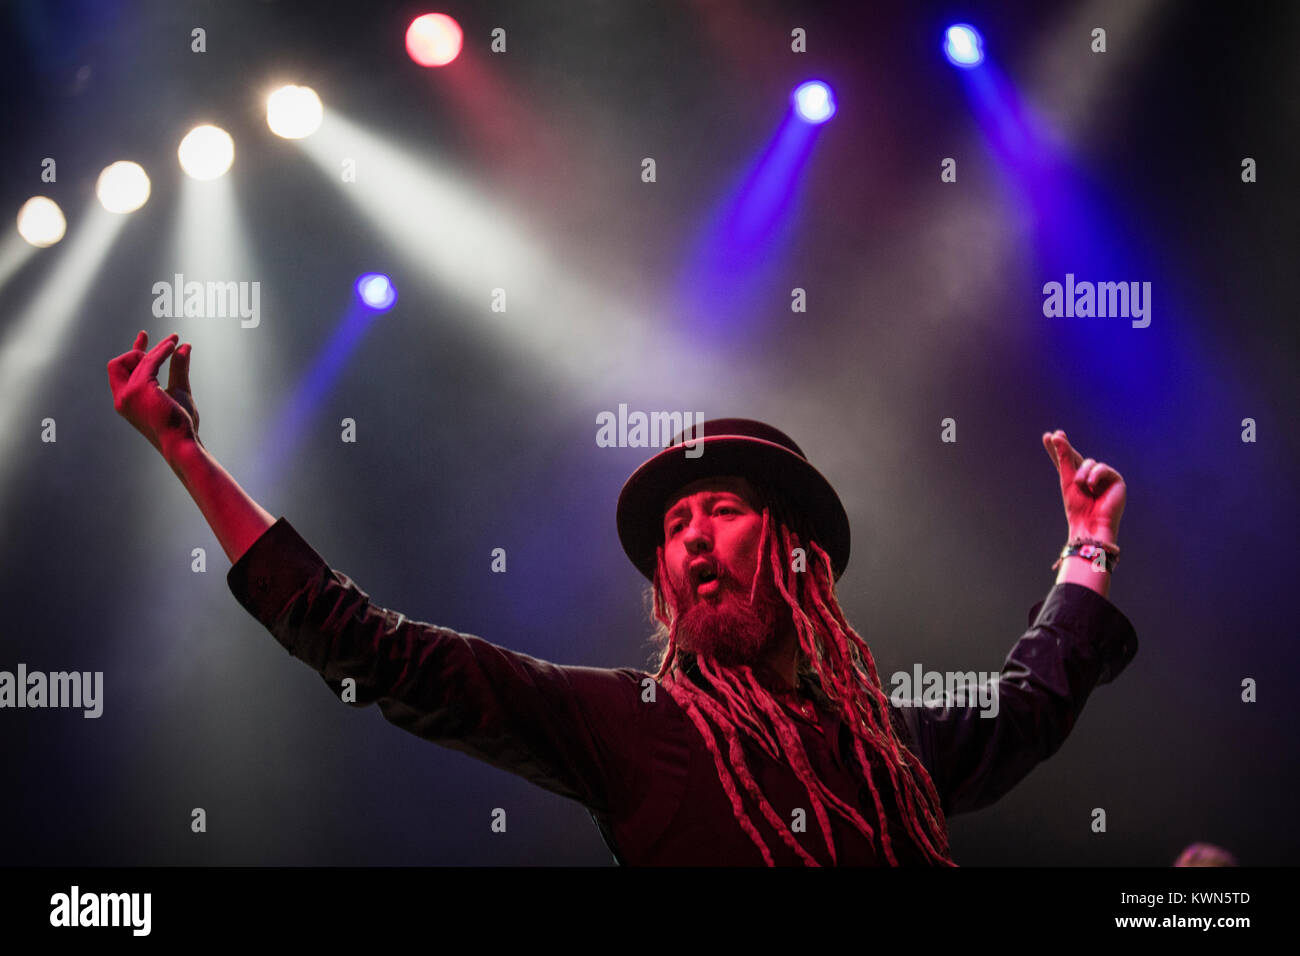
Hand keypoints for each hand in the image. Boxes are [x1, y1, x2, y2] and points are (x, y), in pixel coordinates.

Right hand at [108, 330, 201, 458]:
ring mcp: (127, 394)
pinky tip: (173, 345)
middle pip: (117, 364)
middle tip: (164, 348)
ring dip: (156, 349)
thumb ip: (178, 368)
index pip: (121, 371)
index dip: (132, 352)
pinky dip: (160, 351)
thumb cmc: (181, 424)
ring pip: (135, 360)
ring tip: (174, 341)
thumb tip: (184, 345)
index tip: (143, 335)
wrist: (181, 442)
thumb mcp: (179, 390)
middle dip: (136, 352)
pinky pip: (149, 362)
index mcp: (126, 401)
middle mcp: (121, 398)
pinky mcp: (139, 389)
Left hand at [1041, 429, 1124, 544]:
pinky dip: (1095, 475)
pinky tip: (1092, 486)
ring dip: (1082, 472)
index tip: (1048, 436)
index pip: (1065, 461)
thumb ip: (1064, 458)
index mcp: (1075, 479)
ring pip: (1089, 462)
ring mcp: (1103, 478)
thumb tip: (1057, 436)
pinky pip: (1102, 468)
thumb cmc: (1077, 507)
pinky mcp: (1116, 480)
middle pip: (1075, 456)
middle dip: (1064, 447)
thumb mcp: (1067, 480)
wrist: (1090, 524)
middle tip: (1056, 435)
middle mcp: (1089, 477)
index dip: (1057, 449)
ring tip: (1081, 485)